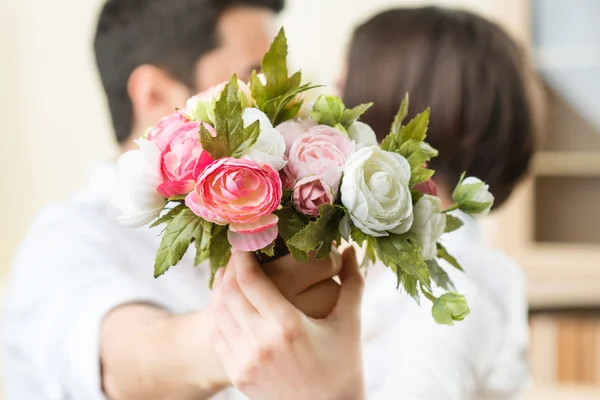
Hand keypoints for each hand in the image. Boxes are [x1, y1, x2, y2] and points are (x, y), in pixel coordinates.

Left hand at [209, 248, 364, 399]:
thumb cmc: (343, 368)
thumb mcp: (349, 324)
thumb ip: (352, 283)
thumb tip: (352, 249)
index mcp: (287, 326)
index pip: (250, 280)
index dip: (242, 255)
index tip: (245, 239)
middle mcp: (260, 343)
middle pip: (229, 291)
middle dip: (231, 266)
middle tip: (239, 252)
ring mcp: (245, 361)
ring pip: (218, 311)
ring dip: (221, 287)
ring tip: (232, 272)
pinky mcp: (238, 374)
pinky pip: (218, 333)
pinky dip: (219, 312)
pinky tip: (229, 301)